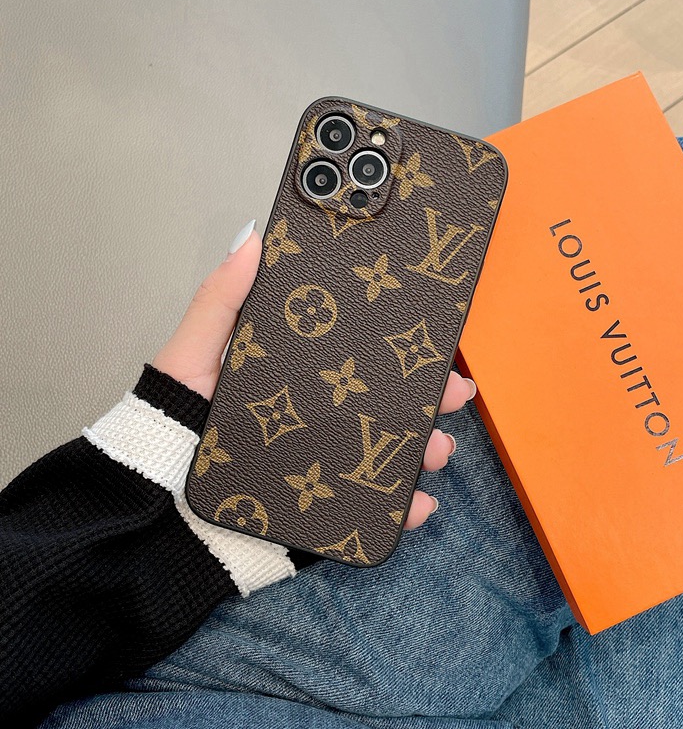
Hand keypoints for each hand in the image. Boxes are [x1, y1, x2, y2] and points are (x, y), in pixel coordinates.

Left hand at [153, 221, 476, 529]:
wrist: (154, 515)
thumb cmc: (170, 427)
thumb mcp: (192, 355)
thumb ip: (220, 300)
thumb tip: (252, 240)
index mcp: (299, 378)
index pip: (359, 356)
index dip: (399, 346)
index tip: (433, 335)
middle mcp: (320, 419)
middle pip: (388, 402)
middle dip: (431, 395)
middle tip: (454, 390)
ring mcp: (328, 466)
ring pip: (392, 452)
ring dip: (428, 447)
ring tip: (436, 448)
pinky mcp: (327, 511)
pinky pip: (375, 510)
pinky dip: (406, 508)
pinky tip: (418, 502)